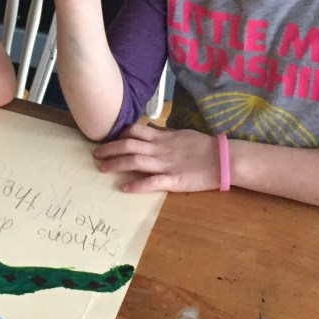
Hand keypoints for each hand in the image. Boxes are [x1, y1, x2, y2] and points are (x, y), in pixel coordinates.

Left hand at [93, 121, 221, 192]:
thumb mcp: (182, 134)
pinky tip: (124, 189)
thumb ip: (164, 134)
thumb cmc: (204, 146)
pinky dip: (137, 185)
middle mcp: (160, 149)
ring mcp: (166, 164)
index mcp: (163, 137)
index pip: (135, 131)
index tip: (110, 140)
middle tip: (95, 154)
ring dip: (116, 164)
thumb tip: (150, 130)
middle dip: (110, 149)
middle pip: (129, 145)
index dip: (119, 135)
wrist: (223, 159)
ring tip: (102, 169)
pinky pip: (152, 182)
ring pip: (135, 162)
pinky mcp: (173, 180)